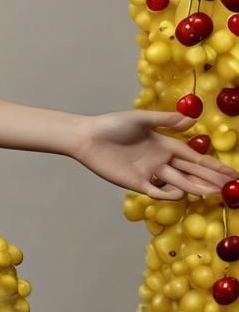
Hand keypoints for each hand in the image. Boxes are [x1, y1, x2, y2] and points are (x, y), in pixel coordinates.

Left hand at [70, 109, 235, 198]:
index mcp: (164, 144)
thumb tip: (191, 118)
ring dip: (196, 187)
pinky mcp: (136, 183)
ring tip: (215, 193)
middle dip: (211, 179)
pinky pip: (158, 191)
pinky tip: (181, 193)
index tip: (232, 174)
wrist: (86, 137)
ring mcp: (149, 173)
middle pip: (191, 172)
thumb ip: (164, 120)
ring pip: (179, 182)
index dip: (212, 165)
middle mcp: (160, 160)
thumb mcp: (139, 119)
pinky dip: (170, 194)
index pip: (194, 157)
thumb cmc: (111, 125)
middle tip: (232, 187)